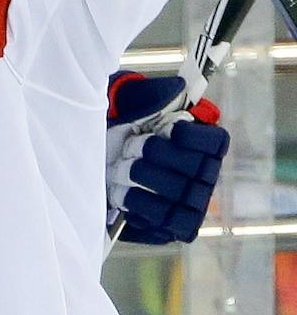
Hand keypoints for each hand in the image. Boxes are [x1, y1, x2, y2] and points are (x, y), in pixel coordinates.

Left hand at [106, 72, 228, 243]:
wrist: (99, 154)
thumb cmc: (122, 126)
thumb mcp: (135, 101)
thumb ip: (157, 93)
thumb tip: (178, 88)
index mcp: (203, 142)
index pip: (215, 142)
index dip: (191, 137)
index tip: (168, 129)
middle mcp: (204, 175)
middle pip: (196, 170)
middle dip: (156, 156)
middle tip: (129, 149)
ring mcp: (191, 203)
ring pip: (182, 198)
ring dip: (145, 182)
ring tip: (121, 172)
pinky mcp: (171, 227)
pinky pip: (168, 224)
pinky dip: (141, 208)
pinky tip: (123, 196)